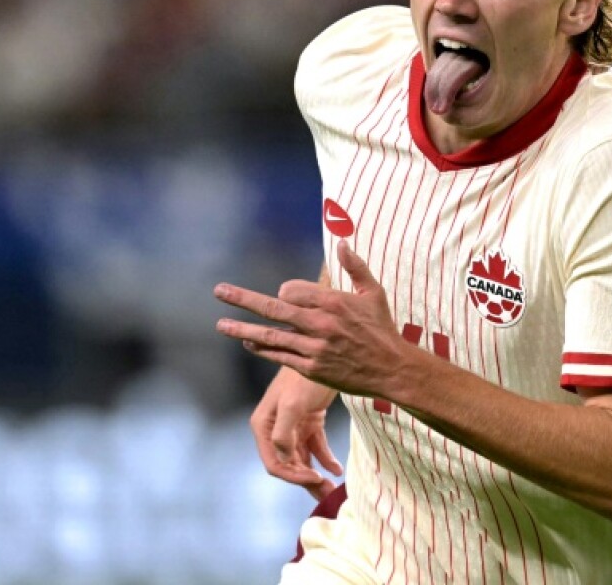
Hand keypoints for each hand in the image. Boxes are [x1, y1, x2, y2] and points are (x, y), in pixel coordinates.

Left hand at [214, 240, 410, 399]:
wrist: (392, 369)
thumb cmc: (382, 329)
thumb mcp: (374, 293)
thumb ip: (356, 267)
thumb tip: (341, 242)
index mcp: (333, 302)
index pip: (291, 290)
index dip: (285, 291)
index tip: (286, 294)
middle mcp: (320, 325)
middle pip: (273, 309)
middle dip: (243, 299)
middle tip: (219, 291)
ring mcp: (314, 349)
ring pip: (270, 337)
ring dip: (242, 330)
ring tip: (221, 324)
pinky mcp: (312, 369)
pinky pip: (280, 357)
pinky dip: (262, 349)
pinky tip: (247, 343)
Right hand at [251, 367, 341, 500]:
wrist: (324, 351)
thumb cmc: (304, 376)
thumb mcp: (292, 404)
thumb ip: (283, 433)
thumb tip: (283, 459)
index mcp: (264, 426)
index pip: (274, 463)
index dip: (293, 476)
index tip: (316, 479)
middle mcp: (275, 428)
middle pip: (289, 465)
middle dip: (307, 482)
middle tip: (328, 496)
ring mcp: (293, 425)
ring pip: (303, 459)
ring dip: (316, 474)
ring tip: (333, 489)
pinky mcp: (309, 420)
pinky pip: (316, 447)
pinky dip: (325, 459)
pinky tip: (337, 468)